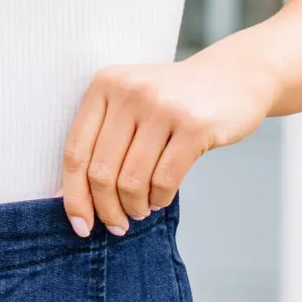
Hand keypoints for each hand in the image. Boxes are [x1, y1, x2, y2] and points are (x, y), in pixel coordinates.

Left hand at [60, 50, 274, 236]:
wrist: (235, 75)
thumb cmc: (175, 99)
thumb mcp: (132, 103)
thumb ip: (100, 140)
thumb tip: (66, 195)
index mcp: (105, 84)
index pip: (76, 151)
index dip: (74, 196)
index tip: (80, 225)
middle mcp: (130, 91)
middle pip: (101, 171)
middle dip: (106, 209)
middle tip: (117, 226)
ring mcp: (163, 107)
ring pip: (132, 180)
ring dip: (134, 207)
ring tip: (140, 211)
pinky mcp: (194, 125)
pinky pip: (164, 180)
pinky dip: (159, 199)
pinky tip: (159, 199)